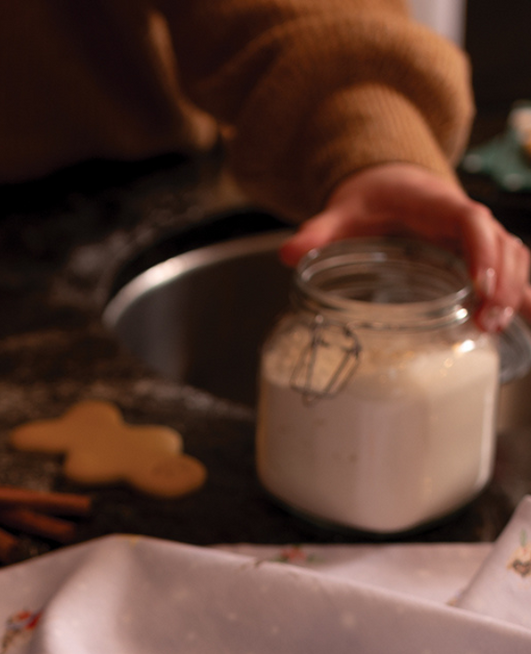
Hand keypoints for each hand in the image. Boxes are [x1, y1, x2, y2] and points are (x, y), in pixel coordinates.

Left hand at [279, 163, 530, 333]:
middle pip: (500, 244)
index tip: (477, 284)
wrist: (386, 184)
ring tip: (498, 328)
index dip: (480, 251)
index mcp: (436, 204)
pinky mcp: (477, 254)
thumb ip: (318, 232)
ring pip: (512, 256)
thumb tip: (288, 253)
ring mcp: (476, 237)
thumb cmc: (369, 199)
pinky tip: (525, 320)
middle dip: (501, 282)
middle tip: (488, 322)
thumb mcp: (341, 212)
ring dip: (513, 289)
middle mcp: (464, 218)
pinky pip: (509, 269)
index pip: (470, 221)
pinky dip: (519, 291)